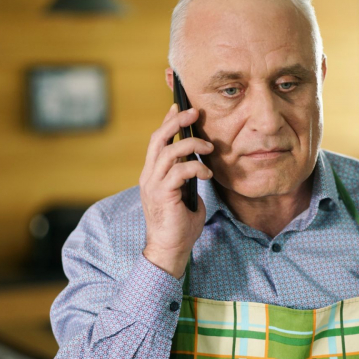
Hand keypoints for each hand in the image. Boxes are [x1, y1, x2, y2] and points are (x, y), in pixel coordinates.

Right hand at [139, 104, 213, 278]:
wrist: (170, 251)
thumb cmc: (180, 227)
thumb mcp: (185, 196)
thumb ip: (187, 180)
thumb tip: (200, 166)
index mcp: (152, 175)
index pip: (157, 142)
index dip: (167, 122)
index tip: (179, 108)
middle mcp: (149, 176)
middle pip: (158, 139)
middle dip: (176, 121)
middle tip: (194, 112)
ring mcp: (153, 185)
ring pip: (169, 151)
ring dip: (192, 144)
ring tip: (209, 147)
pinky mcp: (162, 194)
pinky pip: (180, 170)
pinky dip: (196, 167)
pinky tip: (208, 173)